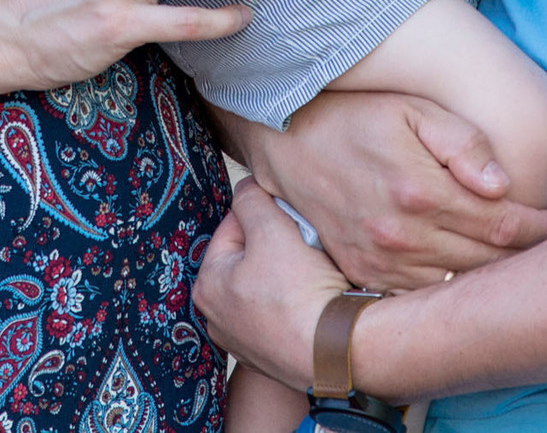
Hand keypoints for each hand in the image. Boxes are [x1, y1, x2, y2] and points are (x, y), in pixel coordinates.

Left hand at [194, 178, 347, 392]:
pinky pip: (285, 314)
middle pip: (251, 258)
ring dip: (290, 272)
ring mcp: (247, 342)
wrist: (338, 350)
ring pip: (269, 286)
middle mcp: (219, 319)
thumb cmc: (298, 292)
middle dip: (277, 244)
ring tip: (314, 268)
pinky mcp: (275, 357)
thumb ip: (252, 200)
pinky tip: (318, 297)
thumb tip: (246, 188)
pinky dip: (299, 302)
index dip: (263, 213)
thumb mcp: (271, 229)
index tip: (288, 214)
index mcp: (208, 286)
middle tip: (304, 241)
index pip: (232, 228)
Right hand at [235, 90, 546, 287]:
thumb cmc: (357, 116)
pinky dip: (450, 291)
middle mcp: (402, 235)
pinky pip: (421, 296)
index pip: (504, 225)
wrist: (286, 139)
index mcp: (421, 191)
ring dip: (492, 279)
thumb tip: (500, 184)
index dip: (540, 228)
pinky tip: (468, 276)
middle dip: (526, 257)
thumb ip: (462, 142)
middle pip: (488, 262)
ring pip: (458, 286)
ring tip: (517, 263)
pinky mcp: (363, 274)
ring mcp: (381, 260)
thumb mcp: (413, 108)